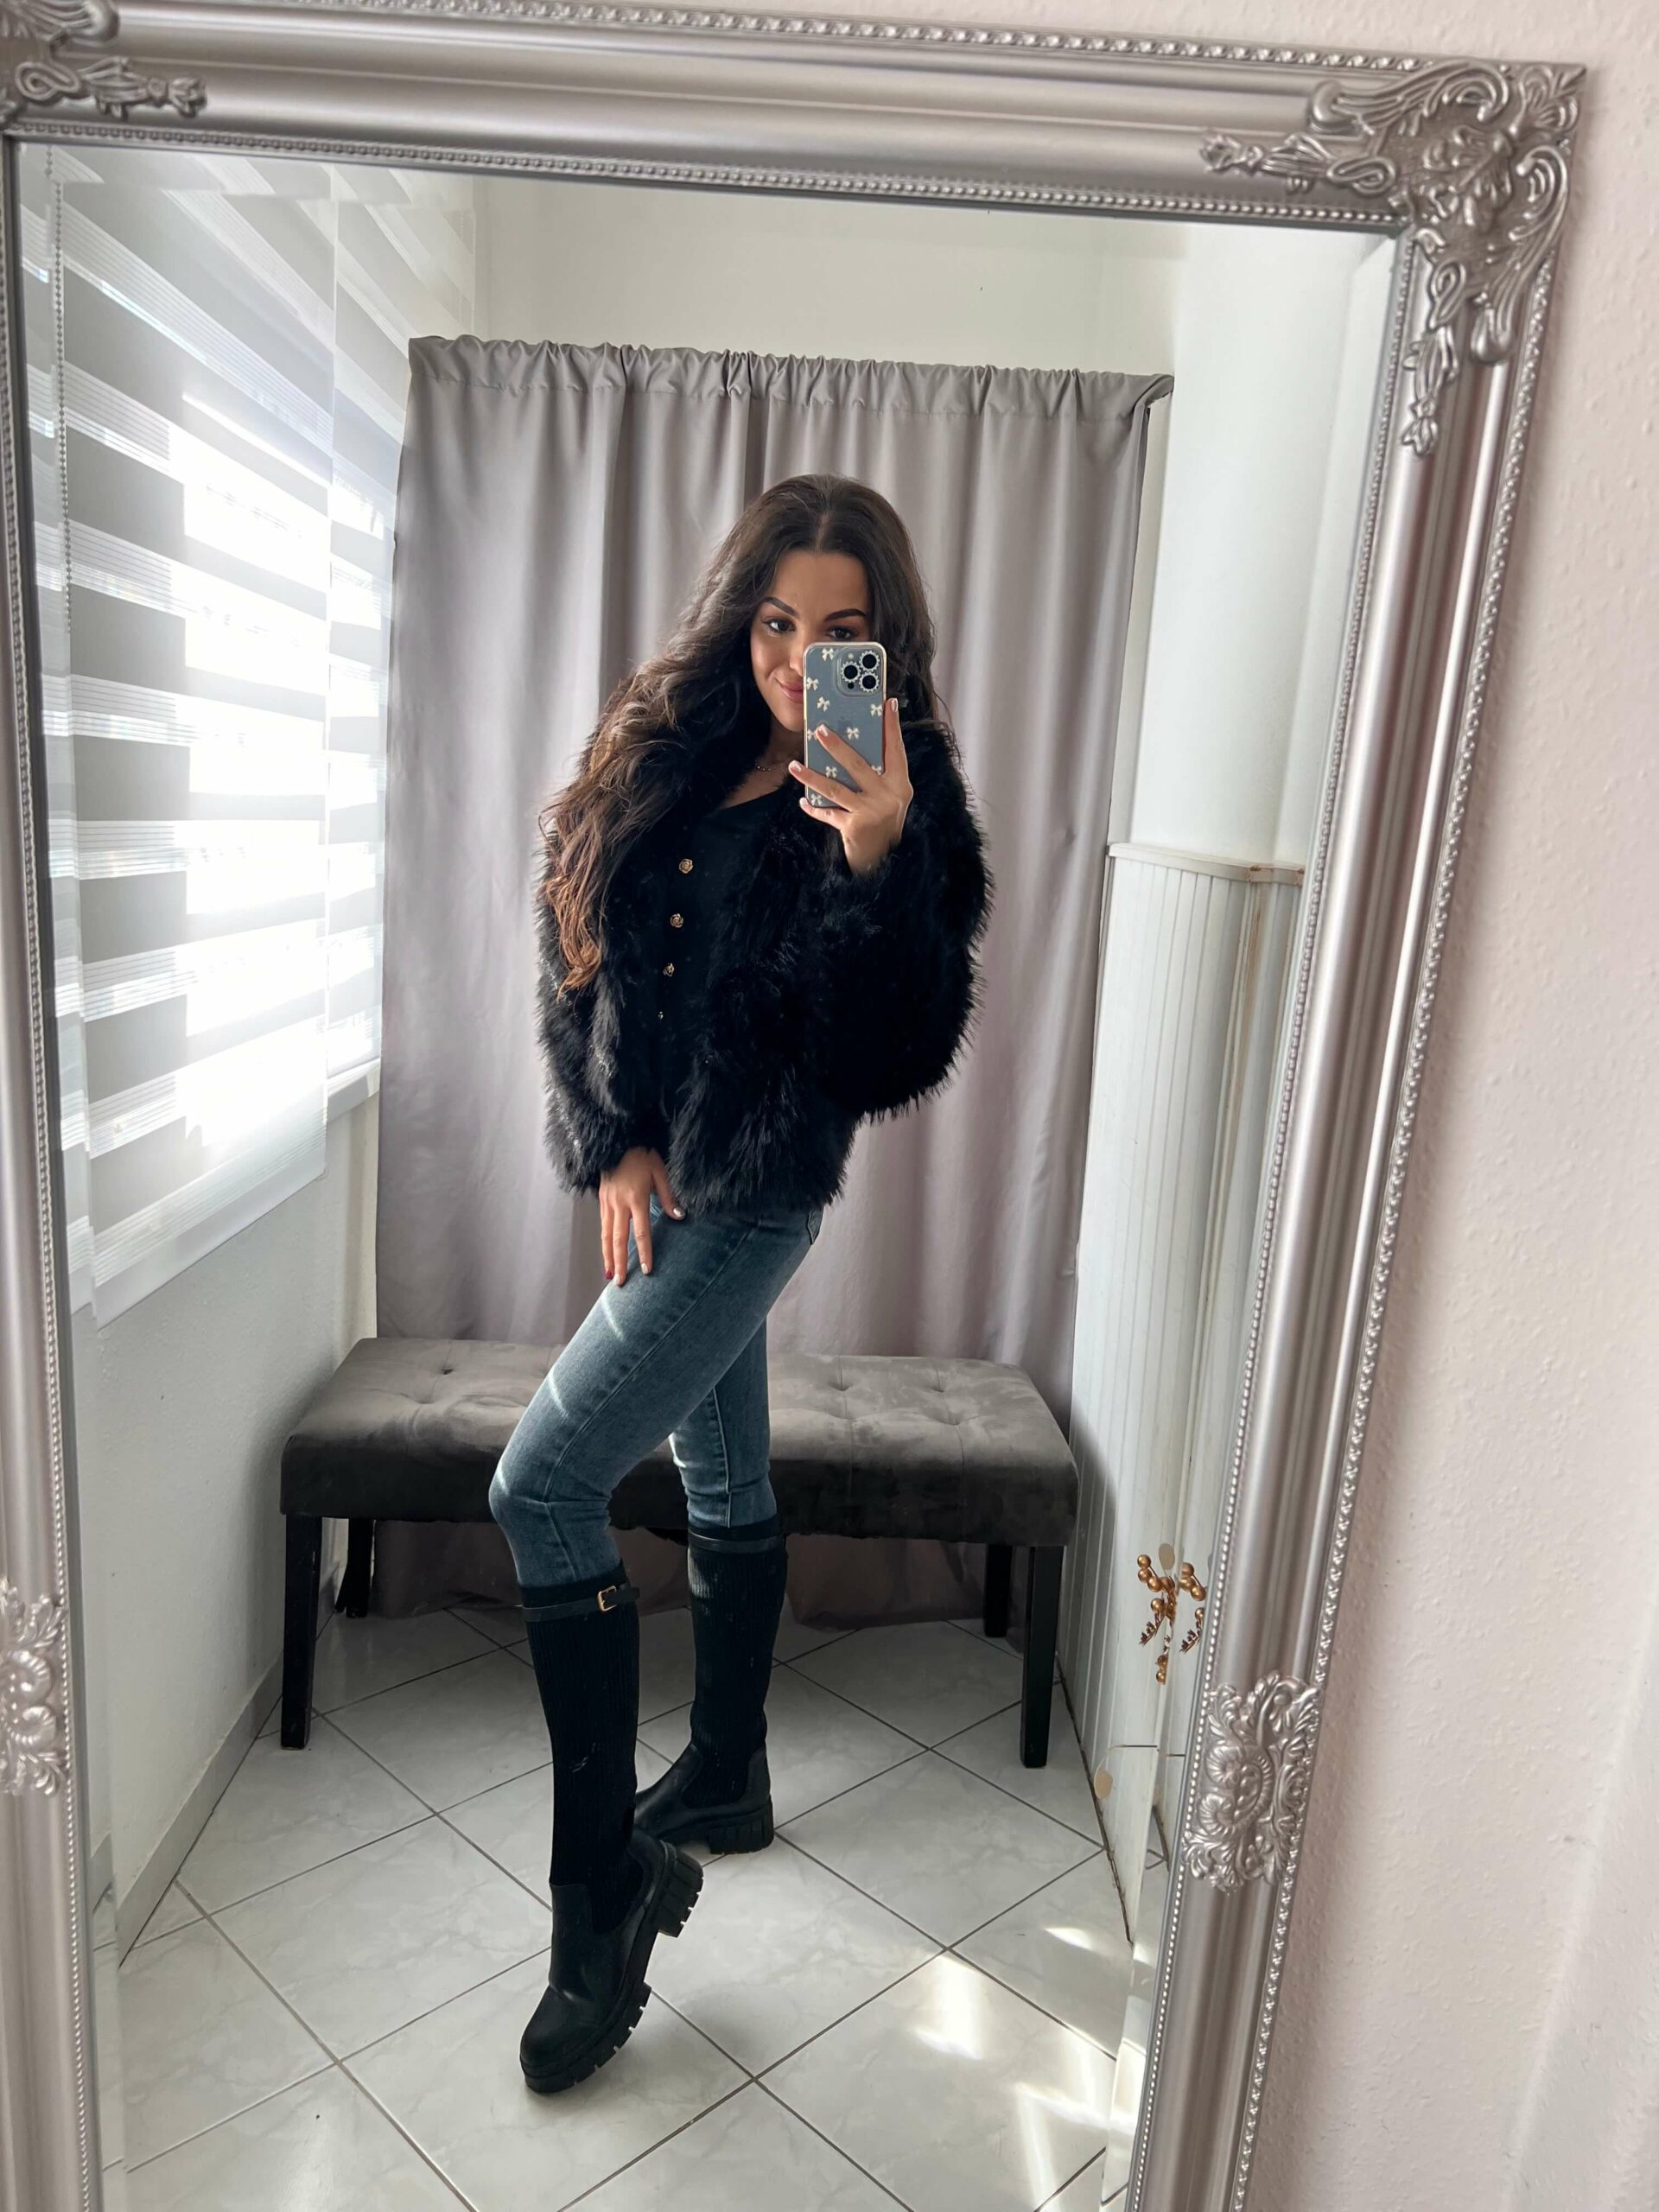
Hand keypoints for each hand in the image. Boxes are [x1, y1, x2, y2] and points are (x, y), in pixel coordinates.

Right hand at [599, 1147, 682, 1281]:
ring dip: (608, 1256)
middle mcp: (619, 1203)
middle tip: (621, 1283)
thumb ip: (668, 1195)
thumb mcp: (660, 1171)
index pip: (641, 1232)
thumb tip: (679, 1216)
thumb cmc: (642, 1155)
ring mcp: (608, 1202)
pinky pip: (603, 1225)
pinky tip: (606, 1253)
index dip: (644, 1252)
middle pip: (619, 1239)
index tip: (646, 1270)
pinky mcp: (601, 1199)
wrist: (617, 1139)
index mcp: (636, 1198)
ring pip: (606, 1235)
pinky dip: (604, 1242)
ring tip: (609, 1275)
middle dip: (620, 1262)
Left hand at [788, 697, 911, 874]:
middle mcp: (889, 796)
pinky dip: (814, 808)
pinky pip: (829, 813)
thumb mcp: (889, 797)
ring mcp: (871, 812)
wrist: (884, 860)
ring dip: (812, 777)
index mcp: (900, 785)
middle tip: (820, 730)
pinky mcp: (855, 827)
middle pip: (858, 765)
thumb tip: (852, 748)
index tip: (888, 704)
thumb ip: (879, 776)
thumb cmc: (883, 823)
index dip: (892, 727)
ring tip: (795, 766)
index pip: (896, 750)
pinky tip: (803, 801)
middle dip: (837, 746)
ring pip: (835, 789)